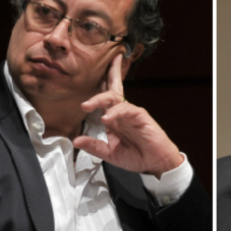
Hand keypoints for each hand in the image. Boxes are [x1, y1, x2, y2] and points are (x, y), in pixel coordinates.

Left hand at [73, 53, 182, 177]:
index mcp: (113, 119)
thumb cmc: (136, 156)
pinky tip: (106, 118)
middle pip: (112, 89)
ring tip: (86, 106)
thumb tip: (75, 140)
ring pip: (115, 97)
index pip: (104, 99)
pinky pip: (126, 109)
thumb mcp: (109, 154)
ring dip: (99, 99)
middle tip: (97, 67)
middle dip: (108, 74)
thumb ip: (93, 146)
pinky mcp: (140, 116)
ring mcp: (131, 113)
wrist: (155, 164)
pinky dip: (115, 112)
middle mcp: (121, 112)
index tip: (85, 78)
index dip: (98, 86)